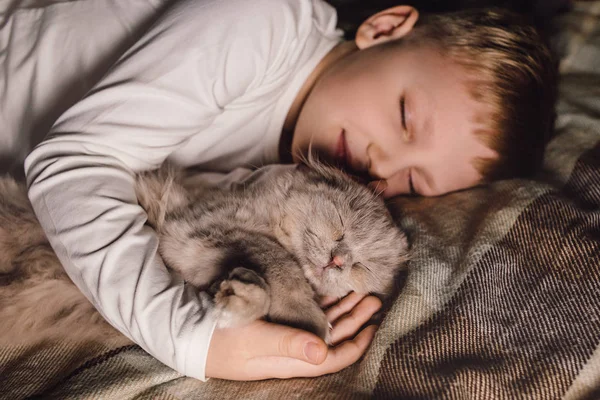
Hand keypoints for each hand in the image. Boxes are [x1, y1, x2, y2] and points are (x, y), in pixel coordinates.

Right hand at [205, 292, 380, 379]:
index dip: (357, 343)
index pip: (333, 357)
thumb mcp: (255, 342)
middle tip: (373, 297)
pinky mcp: (274, 321)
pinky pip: (305, 313)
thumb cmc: (221, 339)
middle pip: (332, 336)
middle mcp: (292, 349)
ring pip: (322, 323)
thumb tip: (324, 353)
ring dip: (341, 308)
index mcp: (292, 360)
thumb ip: (289, 345)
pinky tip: (331, 292)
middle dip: (355, 318)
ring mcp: (284, 335)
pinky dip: (321, 303)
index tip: (373, 325)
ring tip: (360, 292)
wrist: (190, 332)